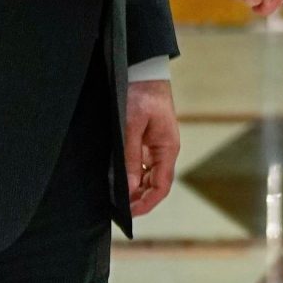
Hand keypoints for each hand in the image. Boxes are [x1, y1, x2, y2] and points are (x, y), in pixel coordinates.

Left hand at [124, 78, 179, 216]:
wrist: (143, 69)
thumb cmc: (140, 93)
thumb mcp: (131, 126)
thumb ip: (130, 157)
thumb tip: (129, 188)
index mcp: (167, 148)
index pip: (161, 187)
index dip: (146, 203)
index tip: (128, 213)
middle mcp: (165, 150)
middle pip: (155, 184)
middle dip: (138, 198)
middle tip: (116, 207)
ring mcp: (157, 144)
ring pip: (149, 175)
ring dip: (135, 187)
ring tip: (114, 194)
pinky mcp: (148, 138)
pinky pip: (142, 162)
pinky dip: (132, 173)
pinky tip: (118, 176)